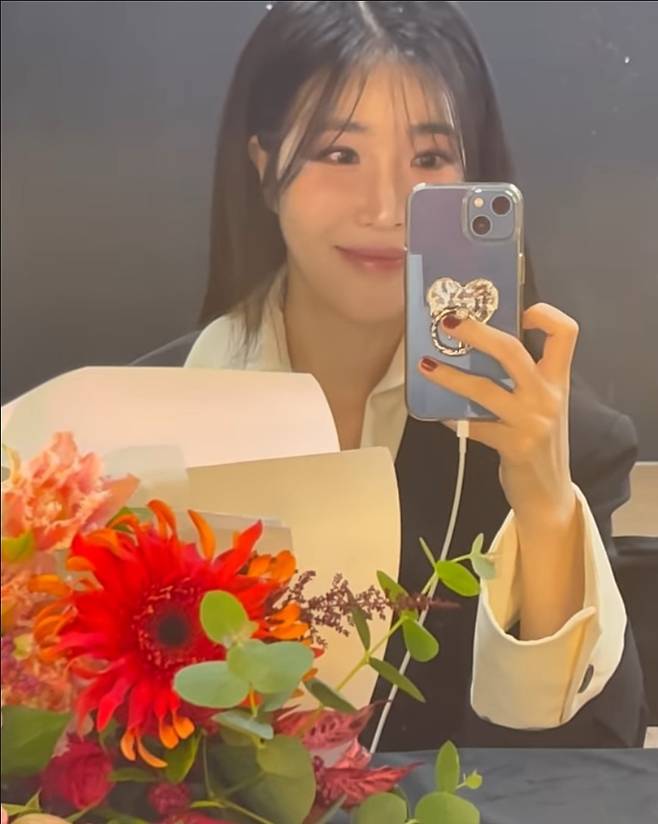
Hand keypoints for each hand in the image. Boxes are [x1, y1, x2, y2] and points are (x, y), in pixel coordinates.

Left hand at [418, 303, 578, 527]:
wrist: (549, 493)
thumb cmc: (538, 441)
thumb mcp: (541, 405)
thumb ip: (523, 379)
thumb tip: (478, 347)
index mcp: (558, 380)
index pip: (566, 333)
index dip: (545, 314)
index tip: (520, 310)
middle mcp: (549, 396)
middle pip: (513, 351)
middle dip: (477, 331)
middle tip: (448, 321)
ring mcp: (532, 422)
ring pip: (484, 388)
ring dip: (450, 375)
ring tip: (425, 365)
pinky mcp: (514, 446)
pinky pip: (474, 425)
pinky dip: (452, 418)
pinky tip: (439, 415)